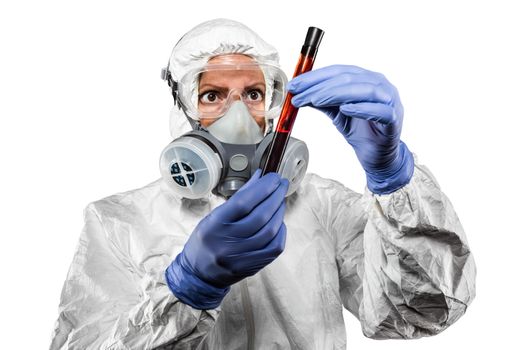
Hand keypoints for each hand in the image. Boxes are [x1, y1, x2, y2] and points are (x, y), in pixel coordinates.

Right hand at [165, 169, 288, 308]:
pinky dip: (280, 231)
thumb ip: (239, 197)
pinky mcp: (252, 266)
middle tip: (281, 185)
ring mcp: (241, 256)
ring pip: (270, 230)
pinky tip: (279, 222)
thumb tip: (259, 178)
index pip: (243, 203)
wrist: (199, 273)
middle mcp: (228, 241)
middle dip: (275, 196)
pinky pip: (275, 247)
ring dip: (279, 212)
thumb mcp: (215, 216)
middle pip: (260, 215)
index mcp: (215, 225)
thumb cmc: (207, 240)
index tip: (273, 178)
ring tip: (280, 201)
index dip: (262, 188)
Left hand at [287, 65, 413, 193]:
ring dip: (337, 94)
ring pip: (364, 90)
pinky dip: (362, 108)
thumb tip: (299, 93)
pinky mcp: (394, 119)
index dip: (314, 76)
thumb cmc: (361, 131)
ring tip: (316, 100)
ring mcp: (390, 100)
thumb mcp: (336, 113)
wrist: (377, 156)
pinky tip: (345, 109)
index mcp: (365, 79)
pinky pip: (380, 110)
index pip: (338, 71)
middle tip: (300, 94)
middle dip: (320, 86)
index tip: (295, 85)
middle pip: (348, 79)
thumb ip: (322, 101)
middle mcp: (379, 85)